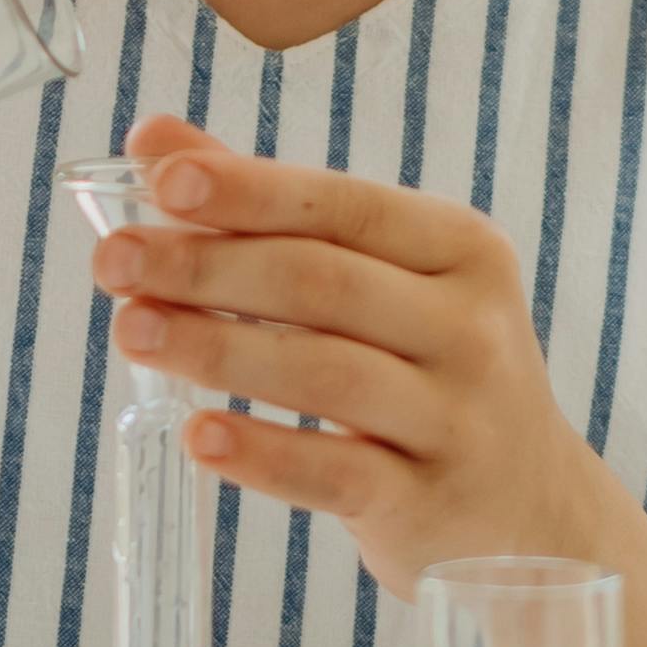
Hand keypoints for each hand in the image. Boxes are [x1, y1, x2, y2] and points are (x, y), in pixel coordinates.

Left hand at [82, 114, 618, 601]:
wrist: (533, 507)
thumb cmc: (430, 368)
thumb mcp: (383, 279)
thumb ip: (272, 208)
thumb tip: (157, 139)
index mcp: (461, 251)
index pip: (345, 205)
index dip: (251, 190)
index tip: (162, 180)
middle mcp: (471, 328)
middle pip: (324, 284)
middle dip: (209, 266)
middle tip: (114, 261)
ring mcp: (456, 420)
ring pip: (326, 373)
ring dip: (217, 347)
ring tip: (130, 329)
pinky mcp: (428, 504)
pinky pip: (335, 474)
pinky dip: (262, 453)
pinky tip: (197, 435)